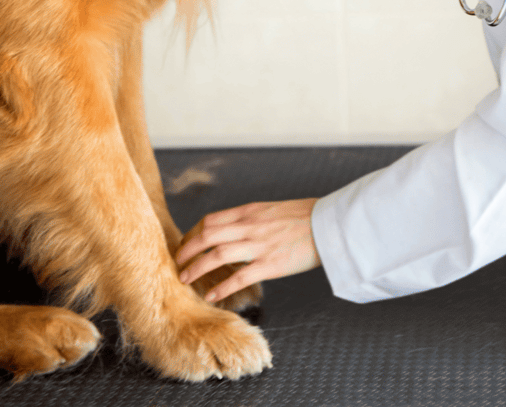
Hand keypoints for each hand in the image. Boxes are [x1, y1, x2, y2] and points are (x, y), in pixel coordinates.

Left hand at [177, 198, 320, 302]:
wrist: (328, 224)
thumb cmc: (303, 217)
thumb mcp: (271, 210)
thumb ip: (251, 219)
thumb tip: (232, 230)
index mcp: (250, 211)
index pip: (210, 220)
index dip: (193, 234)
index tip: (186, 246)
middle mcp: (250, 225)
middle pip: (206, 235)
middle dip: (187, 250)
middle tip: (177, 263)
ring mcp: (259, 245)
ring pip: (216, 254)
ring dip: (196, 267)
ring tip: (185, 279)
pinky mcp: (270, 264)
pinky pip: (239, 277)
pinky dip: (221, 288)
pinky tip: (211, 296)